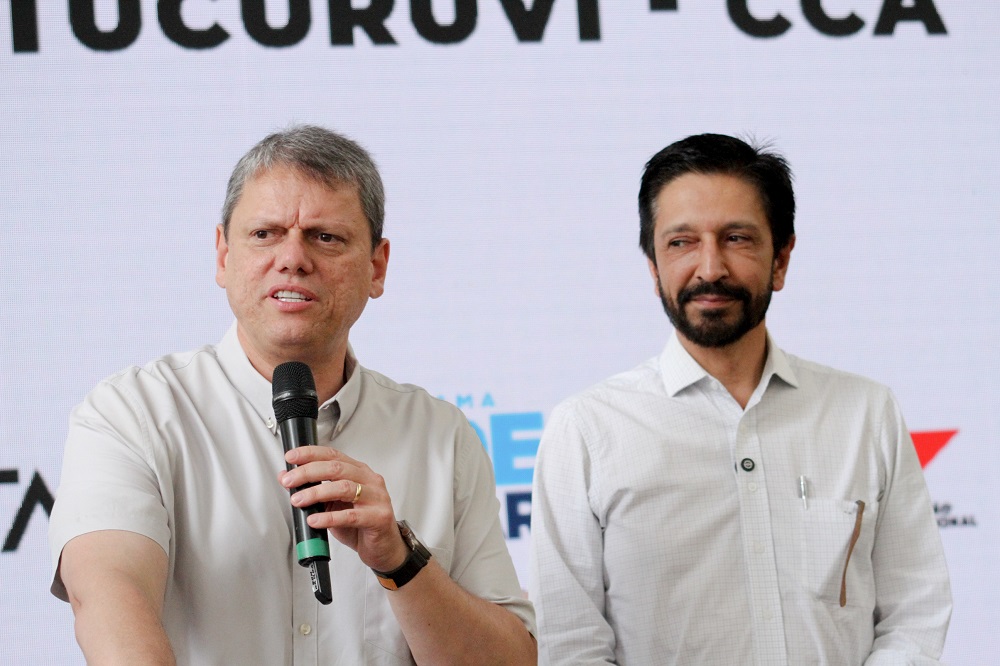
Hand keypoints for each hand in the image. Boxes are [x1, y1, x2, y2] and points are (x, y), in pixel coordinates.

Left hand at [279, 446, 408, 571]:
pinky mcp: (378, 517)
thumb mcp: (332, 505)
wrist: (384, 548)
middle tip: (290, 481)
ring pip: (344, 487)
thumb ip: (313, 490)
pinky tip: (315, 520)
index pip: (333, 455)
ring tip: (298, 500)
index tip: (291, 457)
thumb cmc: (360, 525)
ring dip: (316, 493)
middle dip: (308, 472)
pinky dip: (329, 517)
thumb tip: (287, 478)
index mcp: (359, 472)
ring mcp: (376, 498)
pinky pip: (351, 515)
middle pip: (337, 468)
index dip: (310, 454)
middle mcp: (369, 480)